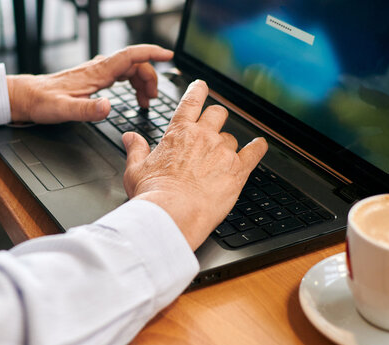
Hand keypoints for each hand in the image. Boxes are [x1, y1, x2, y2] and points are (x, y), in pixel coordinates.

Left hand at [6, 45, 172, 122]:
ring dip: (142, 82)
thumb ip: (87, 110)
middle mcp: (99, 68)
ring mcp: (96, 72)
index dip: (152, 53)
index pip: (131, 56)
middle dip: (150, 78)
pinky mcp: (93, 78)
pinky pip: (120, 74)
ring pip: (129, 69)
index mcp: (97, 73)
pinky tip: (132, 95)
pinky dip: (132, 83)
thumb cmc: (43, 103)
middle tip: (153, 99)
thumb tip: (109, 107)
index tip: (169, 55)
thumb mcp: (64, 111)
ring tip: (146, 101)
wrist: (27, 97)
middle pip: (135, 64)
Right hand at [122, 80, 267, 249]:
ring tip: (223, 156)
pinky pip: (255, 151)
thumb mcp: (135, 170)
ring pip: (232, 136)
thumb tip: (130, 137)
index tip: (201, 86)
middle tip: (212, 126)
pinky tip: (259, 146)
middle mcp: (203, 136)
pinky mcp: (238, 169)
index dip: (198, 90)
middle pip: (217, 113)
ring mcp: (222, 152)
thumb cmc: (153, 194)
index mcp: (178, 132)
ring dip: (228, 143)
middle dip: (216, 118)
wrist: (173, 213)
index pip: (191, 101)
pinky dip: (258, 147)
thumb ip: (135, 150)